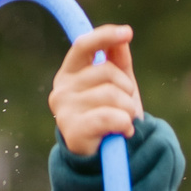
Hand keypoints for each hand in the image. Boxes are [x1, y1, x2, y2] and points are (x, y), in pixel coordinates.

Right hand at [49, 23, 140, 159]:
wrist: (104, 158)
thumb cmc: (110, 117)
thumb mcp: (117, 85)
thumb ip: (118, 60)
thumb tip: (123, 35)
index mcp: (70, 73)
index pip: (84, 45)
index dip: (104, 36)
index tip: (127, 32)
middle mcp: (62, 88)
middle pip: (107, 72)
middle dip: (127, 90)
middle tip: (127, 108)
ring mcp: (64, 110)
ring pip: (112, 95)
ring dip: (129, 110)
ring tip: (124, 123)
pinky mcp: (72, 131)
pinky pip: (109, 116)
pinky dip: (124, 124)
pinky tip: (123, 131)